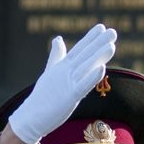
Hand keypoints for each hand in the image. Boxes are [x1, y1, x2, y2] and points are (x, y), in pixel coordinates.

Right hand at [8, 23, 117, 143]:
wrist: (30, 117)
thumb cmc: (42, 96)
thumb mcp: (50, 72)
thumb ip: (56, 56)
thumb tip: (58, 38)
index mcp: (62, 66)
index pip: (79, 49)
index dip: (90, 38)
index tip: (102, 27)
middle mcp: (65, 72)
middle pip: (85, 55)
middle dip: (99, 43)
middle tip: (113, 31)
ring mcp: (67, 84)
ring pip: (86, 67)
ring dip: (98, 56)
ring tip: (111, 45)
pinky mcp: (69, 97)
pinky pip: (82, 86)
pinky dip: (92, 77)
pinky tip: (102, 68)